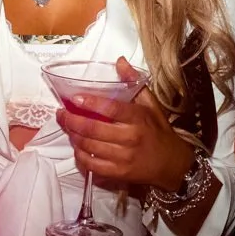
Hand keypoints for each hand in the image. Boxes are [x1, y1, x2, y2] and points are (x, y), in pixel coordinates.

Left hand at [57, 57, 194, 192]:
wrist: (172, 163)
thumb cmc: (159, 131)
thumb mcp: (151, 104)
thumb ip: (133, 82)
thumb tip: (119, 61)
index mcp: (138, 118)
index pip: (111, 109)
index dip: (90, 103)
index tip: (74, 98)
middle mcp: (130, 138)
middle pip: (94, 129)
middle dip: (72, 121)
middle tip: (62, 114)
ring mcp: (124, 157)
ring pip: (89, 147)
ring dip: (74, 137)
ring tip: (68, 129)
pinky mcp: (119, 173)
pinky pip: (93, 166)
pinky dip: (80, 157)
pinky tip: (77, 149)